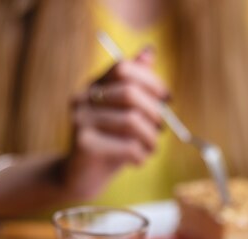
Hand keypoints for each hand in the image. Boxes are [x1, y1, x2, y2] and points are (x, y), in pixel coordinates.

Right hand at [63, 47, 167, 200]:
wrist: (80, 178)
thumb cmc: (109, 145)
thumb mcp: (124, 115)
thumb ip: (135, 86)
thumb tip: (149, 51)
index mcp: (94, 86)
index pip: (124, 68)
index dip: (151, 81)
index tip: (168, 99)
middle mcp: (83, 98)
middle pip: (130, 93)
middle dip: (154, 113)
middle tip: (161, 130)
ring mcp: (81, 120)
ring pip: (132, 122)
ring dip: (151, 139)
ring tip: (150, 150)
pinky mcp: (84, 144)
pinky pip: (128, 146)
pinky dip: (141, 156)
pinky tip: (138, 161)